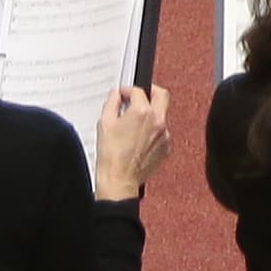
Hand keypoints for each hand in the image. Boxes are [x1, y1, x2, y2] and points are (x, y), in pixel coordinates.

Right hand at [91, 83, 169, 199]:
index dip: (128, 90)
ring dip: (151, 114)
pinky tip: (139, 139)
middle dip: (150, 91)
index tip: (123, 94)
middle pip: (161, 95)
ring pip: (162, 115)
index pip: (139, 91)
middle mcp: (157, 121)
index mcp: (142, 112)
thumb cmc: (111, 156)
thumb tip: (116, 95)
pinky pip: (161, 133)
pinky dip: (153, 131)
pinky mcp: (166, 147)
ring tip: (135, 123)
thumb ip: (112, 103)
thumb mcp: (104, 123)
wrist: (119, 180)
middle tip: (140, 95)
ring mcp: (164, 135)